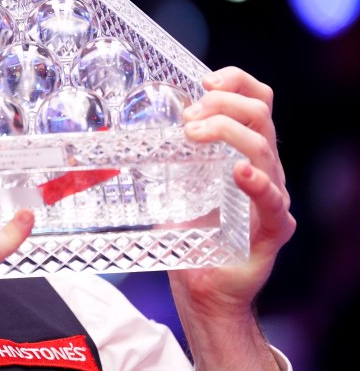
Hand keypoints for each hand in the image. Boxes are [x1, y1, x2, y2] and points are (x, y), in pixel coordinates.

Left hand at [171, 66, 295, 370]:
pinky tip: (240, 172)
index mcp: (245, 151)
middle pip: (260, 114)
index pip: (255, 100)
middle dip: (222, 103)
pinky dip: (256, 182)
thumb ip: (155, 157)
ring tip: (195, 132)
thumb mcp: (170, 185)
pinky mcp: (271, 228)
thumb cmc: (190, 236)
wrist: (202, 289)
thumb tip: (97, 139)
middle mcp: (264, 168)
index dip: (234, 81)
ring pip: (264, 147)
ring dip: (227, 131)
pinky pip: (272, 200)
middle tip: (188, 115)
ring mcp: (271, 197)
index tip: (202, 82)